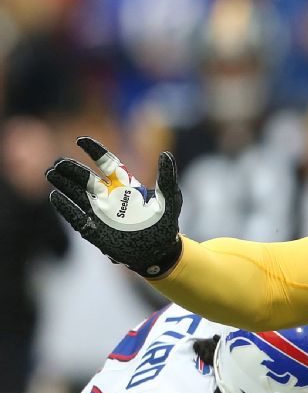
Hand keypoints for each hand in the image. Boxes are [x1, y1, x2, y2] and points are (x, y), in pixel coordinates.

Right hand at [46, 136, 182, 276]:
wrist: (158, 252)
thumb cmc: (165, 224)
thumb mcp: (170, 200)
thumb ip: (167, 178)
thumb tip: (166, 154)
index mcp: (124, 185)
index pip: (106, 163)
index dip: (94, 151)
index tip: (80, 140)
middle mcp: (108, 196)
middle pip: (86, 178)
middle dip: (72, 169)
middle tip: (58, 162)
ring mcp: (99, 212)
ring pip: (77, 194)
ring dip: (64, 184)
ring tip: (51, 173)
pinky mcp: (93, 230)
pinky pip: (75, 217)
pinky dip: (65, 207)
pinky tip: (56, 196)